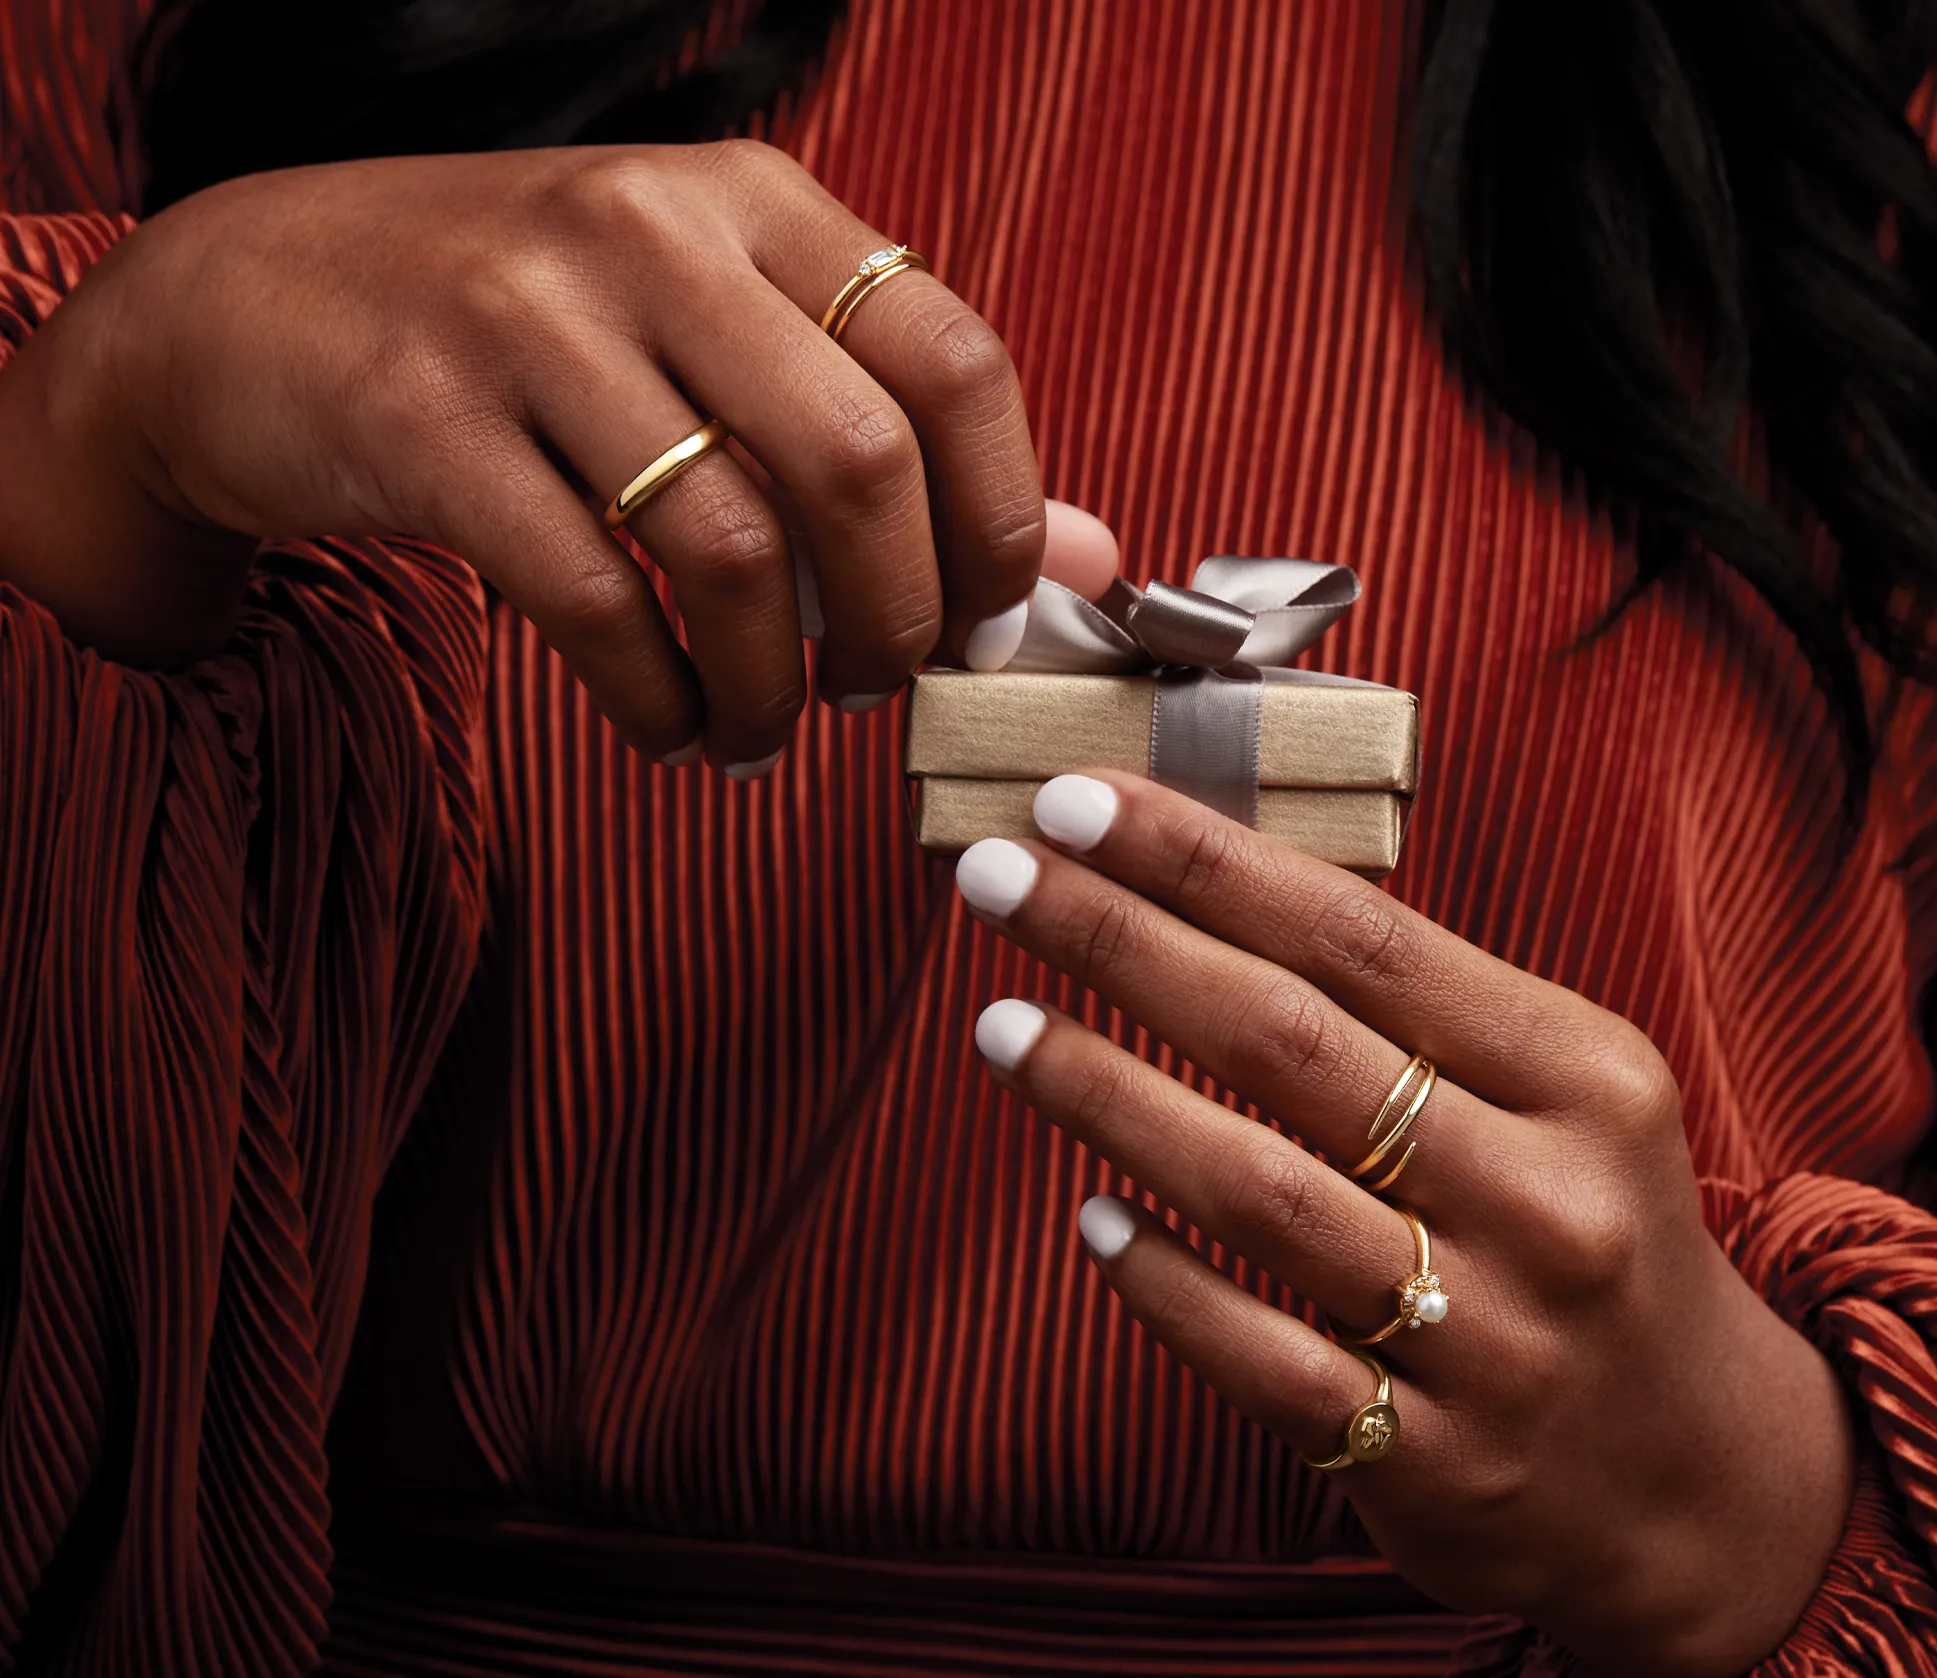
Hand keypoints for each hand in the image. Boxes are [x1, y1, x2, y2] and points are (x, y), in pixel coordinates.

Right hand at [0, 142, 1107, 768]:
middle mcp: (652, 232)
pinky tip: (669, 727)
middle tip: (878, 686)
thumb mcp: (713, 337)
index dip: (999, 520)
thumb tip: (1093, 559)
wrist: (246, 299)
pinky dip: (655, 697)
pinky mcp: (422, 415)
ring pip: (729, 543)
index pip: (953, 359)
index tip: (987, 621)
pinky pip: (590, 597)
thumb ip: (897, 434)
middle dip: (898, 618)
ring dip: (770, 684)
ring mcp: (527, 313)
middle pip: (860, 459)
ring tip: (759, 728)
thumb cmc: (517, 331)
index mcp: (751, 204)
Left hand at [954, 772, 1856, 1674]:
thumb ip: (1425, 1010)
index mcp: (1588, 1078)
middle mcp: (1547, 1202)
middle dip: (1123, 944)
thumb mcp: (1573, 1097)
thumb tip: (1212, 887)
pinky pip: (1260, 1358)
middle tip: (996, 878)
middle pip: (1291, 1045)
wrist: (1710, 1483)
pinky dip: (1165, 1281)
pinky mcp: (1430, 1464)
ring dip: (1109, 1099)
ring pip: (1261, 1192)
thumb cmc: (1598, 1238)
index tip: (1078, 802)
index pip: (1361, 937)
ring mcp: (1490, 1342)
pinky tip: (1091, 1218)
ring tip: (1002, 1028)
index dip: (1205, 862)